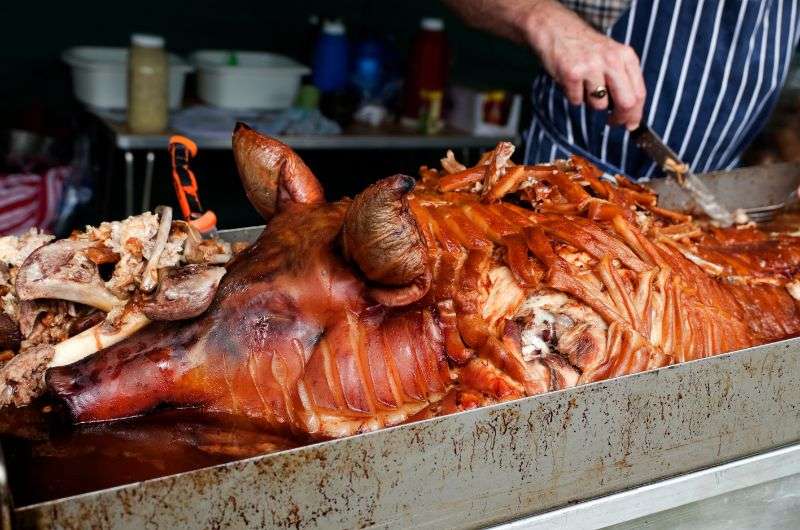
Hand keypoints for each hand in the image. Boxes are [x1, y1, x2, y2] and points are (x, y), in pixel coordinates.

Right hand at [519, 0, 645, 129]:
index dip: (636, 114)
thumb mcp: (612, 56)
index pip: (639, 93)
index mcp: (626, 56)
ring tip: (584, 86)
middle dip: (620, 118)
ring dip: (591, 103)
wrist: (557, 29)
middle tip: (612, 122)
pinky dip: (573, 96)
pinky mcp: (572, 73)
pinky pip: (577, 101)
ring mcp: (591, 66)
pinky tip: (571, 82)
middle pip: (626, 102)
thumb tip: (630, 116)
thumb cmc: (585, 48)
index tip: (630, 124)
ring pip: (599, 105)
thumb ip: (624, 80)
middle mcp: (612, 60)